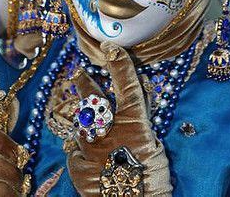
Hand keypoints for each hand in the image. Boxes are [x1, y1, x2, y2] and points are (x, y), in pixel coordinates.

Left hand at [67, 41, 171, 195]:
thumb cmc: (152, 181)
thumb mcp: (153, 146)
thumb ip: (141, 122)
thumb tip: (136, 102)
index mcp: (133, 121)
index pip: (126, 82)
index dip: (118, 62)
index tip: (110, 48)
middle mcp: (108, 128)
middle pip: (93, 98)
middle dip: (85, 83)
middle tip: (79, 74)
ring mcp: (89, 146)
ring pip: (81, 127)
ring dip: (85, 126)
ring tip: (92, 131)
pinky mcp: (76, 165)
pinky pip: (75, 152)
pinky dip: (81, 153)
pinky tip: (90, 161)